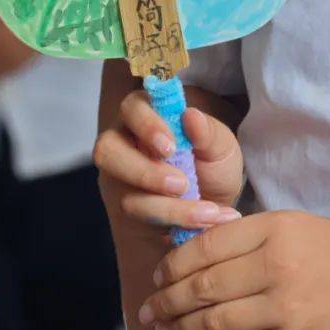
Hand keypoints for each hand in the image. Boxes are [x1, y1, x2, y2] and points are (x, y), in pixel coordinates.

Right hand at [94, 89, 244, 234]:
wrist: (215, 210)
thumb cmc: (213, 168)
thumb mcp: (222, 148)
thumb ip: (208, 132)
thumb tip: (191, 115)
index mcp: (148, 117)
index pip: (132, 108)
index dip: (146, 124)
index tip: (170, 146)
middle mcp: (125, 145)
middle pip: (108, 150)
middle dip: (144, 171)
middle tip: (181, 184)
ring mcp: (121, 181)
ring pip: (123, 193)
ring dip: (167, 206)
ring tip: (207, 211)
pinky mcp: (127, 211)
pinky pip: (138, 220)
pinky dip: (176, 222)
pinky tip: (207, 220)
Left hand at [139, 211, 329, 329]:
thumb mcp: (299, 225)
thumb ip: (252, 236)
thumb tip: (198, 253)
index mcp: (275, 227)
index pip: (206, 247)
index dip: (173, 266)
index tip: (158, 277)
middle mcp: (276, 264)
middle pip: (202, 287)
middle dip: (166, 302)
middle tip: (148, 311)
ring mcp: (285, 307)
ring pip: (214, 323)